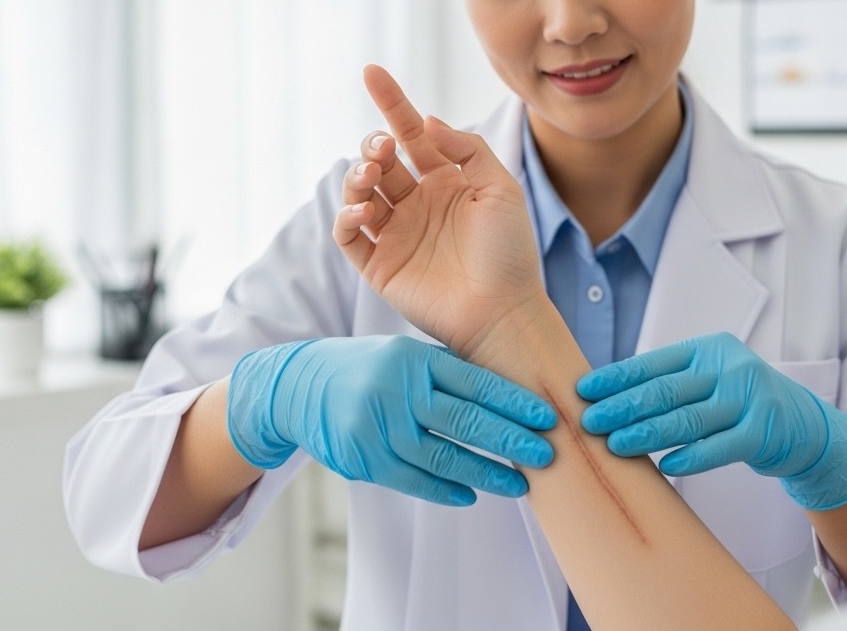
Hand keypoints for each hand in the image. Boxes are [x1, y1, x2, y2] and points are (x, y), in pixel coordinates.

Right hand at [226, 335, 556, 504]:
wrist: (299, 387)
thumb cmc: (367, 368)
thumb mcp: (404, 354)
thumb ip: (448, 371)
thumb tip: (510, 395)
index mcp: (413, 357)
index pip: (474, 381)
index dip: (513, 401)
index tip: (547, 417)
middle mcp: (396, 389)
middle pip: (464, 420)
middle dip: (510, 440)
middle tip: (546, 454)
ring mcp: (377, 425)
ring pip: (442, 456)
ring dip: (486, 473)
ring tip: (519, 484)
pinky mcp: (362, 457)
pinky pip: (413, 479)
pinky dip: (446, 489)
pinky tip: (472, 494)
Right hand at [333, 64, 549, 359]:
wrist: (503, 311)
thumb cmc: (510, 252)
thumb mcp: (501, 188)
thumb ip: (467, 149)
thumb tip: (427, 121)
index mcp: (445, 181)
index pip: (411, 134)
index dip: (392, 103)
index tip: (371, 72)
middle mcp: (417, 203)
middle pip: (379, 159)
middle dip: (373, 144)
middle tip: (382, 147)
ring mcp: (396, 233)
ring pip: (359, 191)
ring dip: (358, 176)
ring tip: (371, 175)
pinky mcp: (380, 266)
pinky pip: (350, 235)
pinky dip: (347, 217)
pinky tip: (364, 209)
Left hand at [578, 332, 846, 510]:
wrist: (803, 425)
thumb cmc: (740, 402)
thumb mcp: (708, 380)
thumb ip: (669, 383)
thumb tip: (606, 396)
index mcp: (707, 349)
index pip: (653, 363)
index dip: (616, 378)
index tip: (583, 391)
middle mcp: (728, 367)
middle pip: (666, 390)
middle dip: (623, 406)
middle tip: (589, 422)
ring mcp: (749, 398)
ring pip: (688, 419)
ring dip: (648, 433)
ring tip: (615, 445)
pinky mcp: (764, 431)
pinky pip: (721, 446)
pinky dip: (693, 456)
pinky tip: (667, 465)